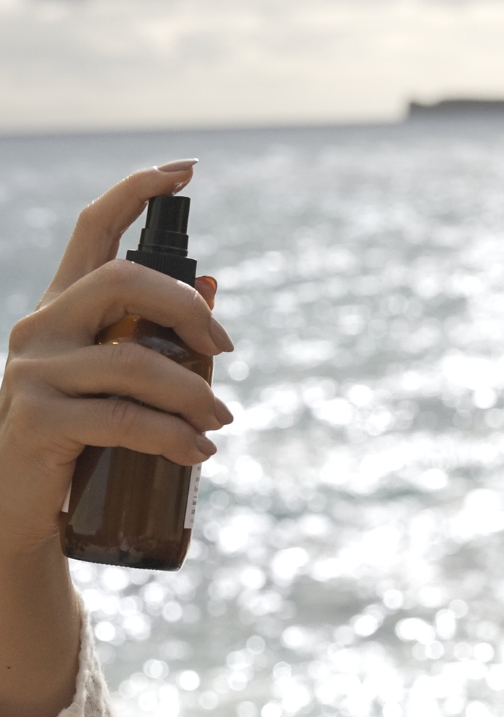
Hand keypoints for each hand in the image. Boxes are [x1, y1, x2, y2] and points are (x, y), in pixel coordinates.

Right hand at [0, 162, 234, 556]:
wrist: (29, 512)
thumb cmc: (86, 443)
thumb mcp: (121, 384)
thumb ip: (158, 339)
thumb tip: (211, 287)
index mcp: (64, 311)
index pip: (94, 230)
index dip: (138, 193)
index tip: (186, 172)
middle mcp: (42, 328)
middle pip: (123, 283)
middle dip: (189, 311)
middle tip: (227, 349)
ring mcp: (34, 371)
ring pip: (134, 362)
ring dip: (194, 394)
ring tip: (221, 422)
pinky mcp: (37, 418)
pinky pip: (124, 418)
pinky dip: (175, 437)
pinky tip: (199, 453)